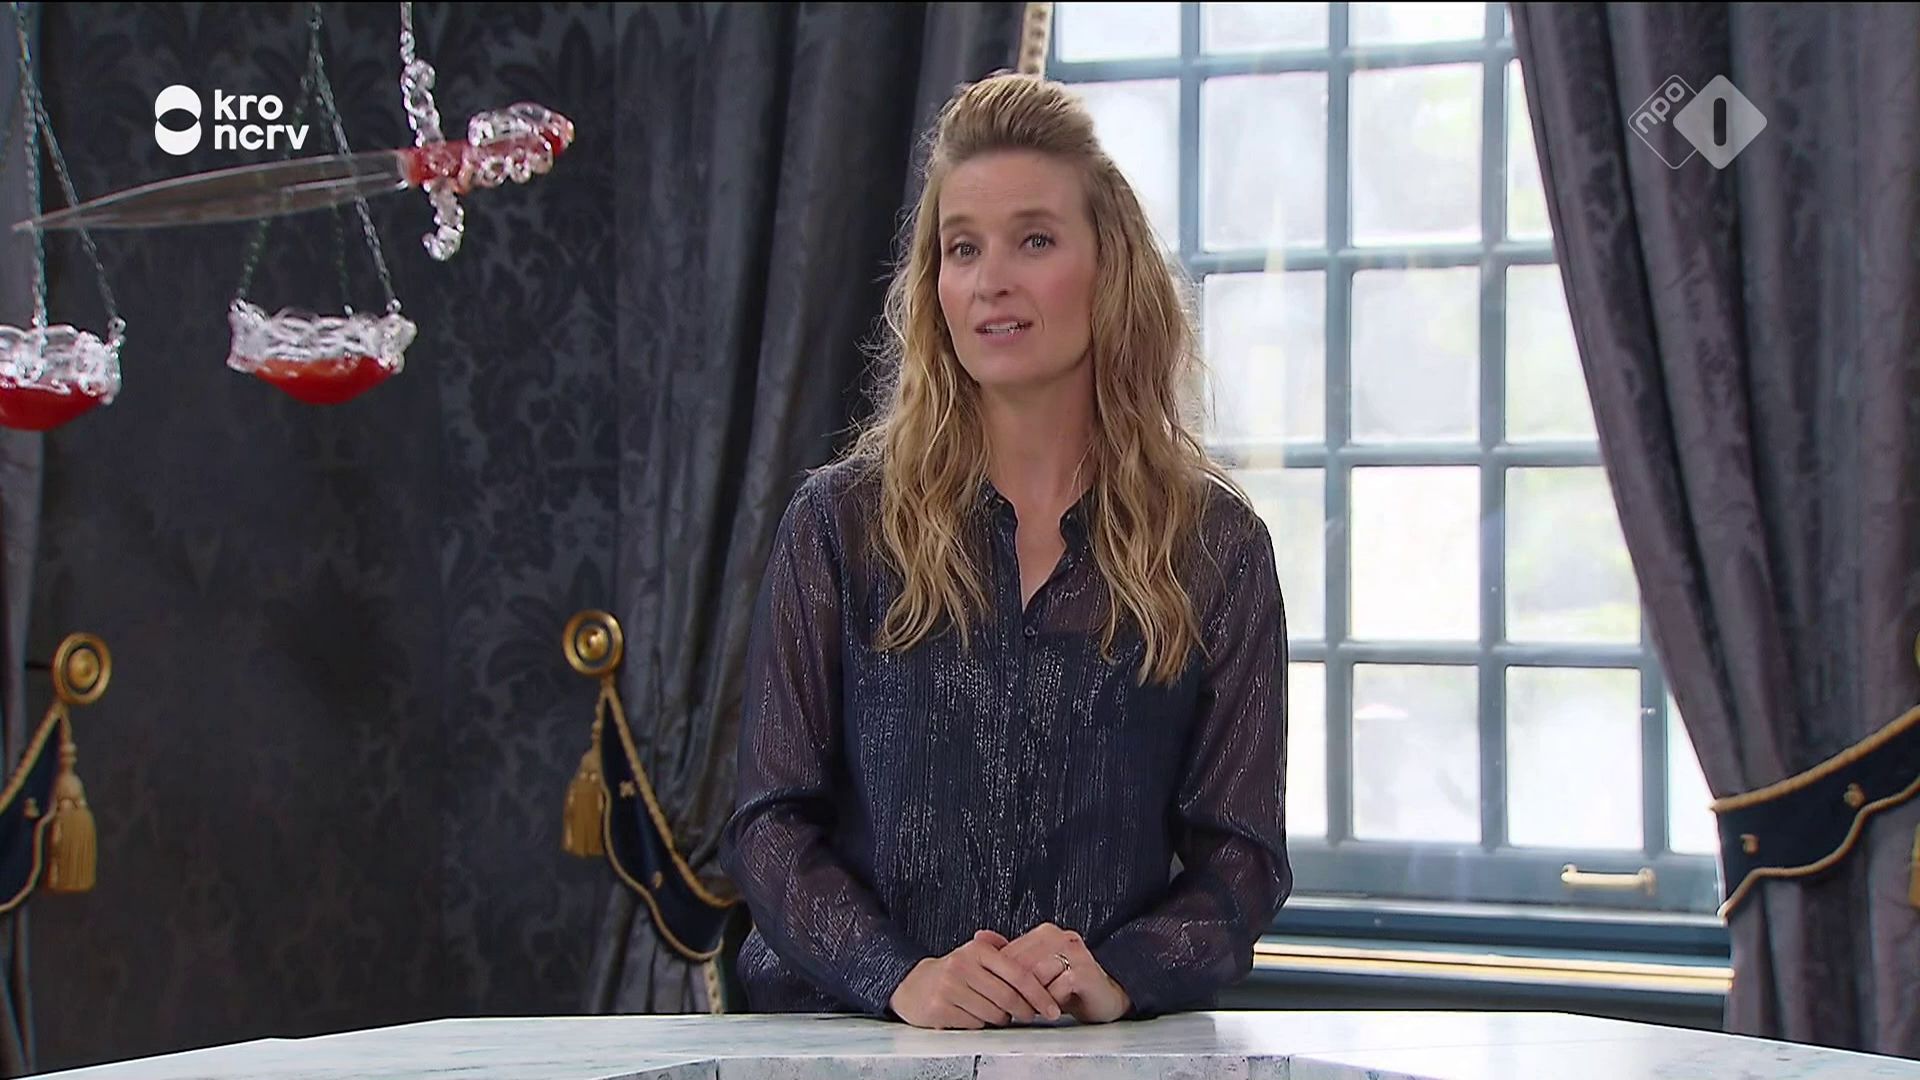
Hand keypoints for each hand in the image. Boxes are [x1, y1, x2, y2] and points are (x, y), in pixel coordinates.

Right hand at [888, 930, 1063, 1028]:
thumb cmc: (951, 972)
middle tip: (1030, 1015)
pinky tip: (975, 1016)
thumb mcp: (974, 954)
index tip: (1052, 1008)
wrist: (912, 986)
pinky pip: (975, 1024)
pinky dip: (981, 1024)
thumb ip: (1001, 950)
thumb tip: (1036, 954)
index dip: (1039, 994)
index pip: (1018, 974)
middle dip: (1024, 1011)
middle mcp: (963, 966)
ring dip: (1001, 1018)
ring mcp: (950, 987)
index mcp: (977, 951)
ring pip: (993, 1013)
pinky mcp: (940, 1008)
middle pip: (1008, 997)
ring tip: (997, 1013)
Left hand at [996, 922, 1131, 1023]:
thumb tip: (979, 937)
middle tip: (1012, 1009)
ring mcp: (1074, 952)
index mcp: (1045, 933)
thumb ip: (1012, 957)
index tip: (996, 995)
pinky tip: (1053, 1010)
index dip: (1001, 978)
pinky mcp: (1084, 970)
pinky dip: (1051, 1002)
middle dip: (1014, 990)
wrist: (1105, 999)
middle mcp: (1059, 937)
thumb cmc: (1070, 988)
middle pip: (1021, 965)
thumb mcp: (1036, 972)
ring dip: (1031, 998)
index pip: (1011, 953)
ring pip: (1035, 976)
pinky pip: (1056, 988)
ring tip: (1033, 1011)